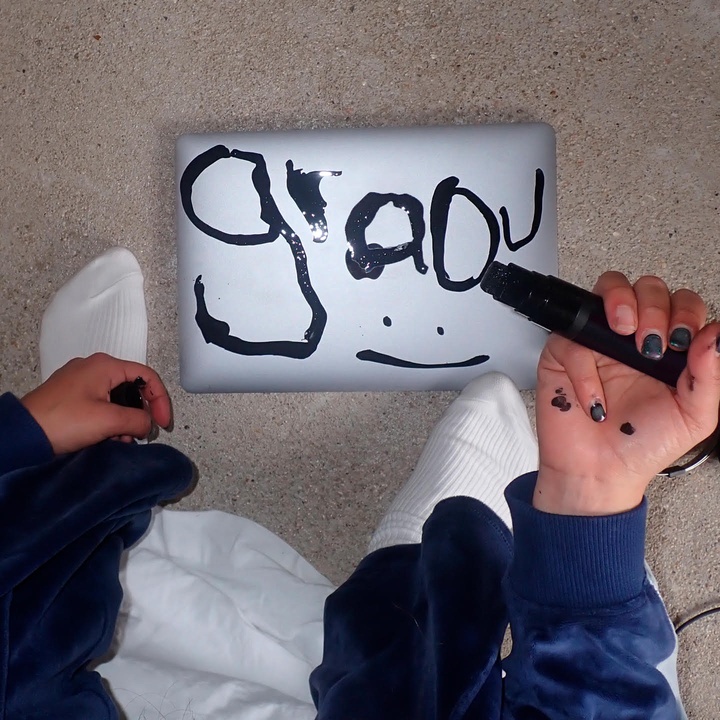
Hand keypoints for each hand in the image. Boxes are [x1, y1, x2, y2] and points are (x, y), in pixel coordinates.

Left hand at [21, 353, 171, 453]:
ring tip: (120, 440)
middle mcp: (94, 367)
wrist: (23, 434)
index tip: (163, 424)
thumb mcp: (109, 421)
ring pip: (117, 397)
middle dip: (141, 412)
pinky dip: (110, 420)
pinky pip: (101, 403)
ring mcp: (81, 380)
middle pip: (133, 387)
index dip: (161, 400)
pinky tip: (106, 437)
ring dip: (125, 420)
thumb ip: (138, 420)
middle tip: (141, 434)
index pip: (147, 377)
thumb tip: (148, 424)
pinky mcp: (72, 395)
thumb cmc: (64, 421)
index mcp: (105, 366)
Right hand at [534, 272, 719, 515]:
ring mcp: (597, 340)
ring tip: (623, 332)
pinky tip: (596, 400)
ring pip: (607, 288)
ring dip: (620, 301)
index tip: (681, 341)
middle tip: (651, 342)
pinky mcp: (563, 353)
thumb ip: (710, 376)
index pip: (682, 304)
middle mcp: (632, 338)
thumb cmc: (642, 445)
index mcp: (667, 348)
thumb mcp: (695, 415)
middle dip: (654, 307)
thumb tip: (716, 334)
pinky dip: (584, 370)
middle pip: (646, 287)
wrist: (599, 472)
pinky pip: (571, 339)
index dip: (684, 312)